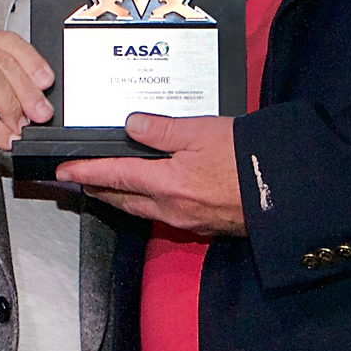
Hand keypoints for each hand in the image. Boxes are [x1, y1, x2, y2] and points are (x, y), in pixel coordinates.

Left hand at [56, 113, 245, 236]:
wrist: (285, 190)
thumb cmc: (248, 159)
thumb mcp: (203, 131)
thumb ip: (163, 129)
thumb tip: (131, 125)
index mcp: (167, 184)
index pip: (115, 176)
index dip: (86, 172)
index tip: (64, 172)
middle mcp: (172, 208)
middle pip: (122, 200)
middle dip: (98, 189)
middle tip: (79, 180)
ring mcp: (188, 221)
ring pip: (141, 210)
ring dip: (121, 198)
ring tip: (108, 186)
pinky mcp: (204, 225)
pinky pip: (163, 216)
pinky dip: (147, 204)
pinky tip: (152, 194)